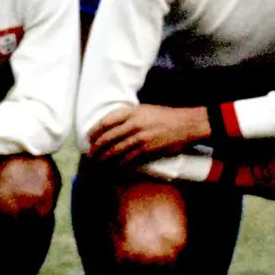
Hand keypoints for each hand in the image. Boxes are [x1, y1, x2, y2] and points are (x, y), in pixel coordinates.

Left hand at [86, 104, 210, 164]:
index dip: (95, 130)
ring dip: (105, 157)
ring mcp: (140, 138)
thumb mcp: (144, 109)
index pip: (106, 121)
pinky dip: (120, 163)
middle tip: (91, 153)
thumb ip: (128, 115)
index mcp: (131, 112)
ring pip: (116, 150)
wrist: (185, 124)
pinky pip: (128, 158)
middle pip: (108, 137)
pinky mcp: (147, 150)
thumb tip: (112, 124)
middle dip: (96, 147)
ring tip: (99, 161)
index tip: (89, 137)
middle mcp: (134, 124)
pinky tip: (115, 165)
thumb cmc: (164, 115)